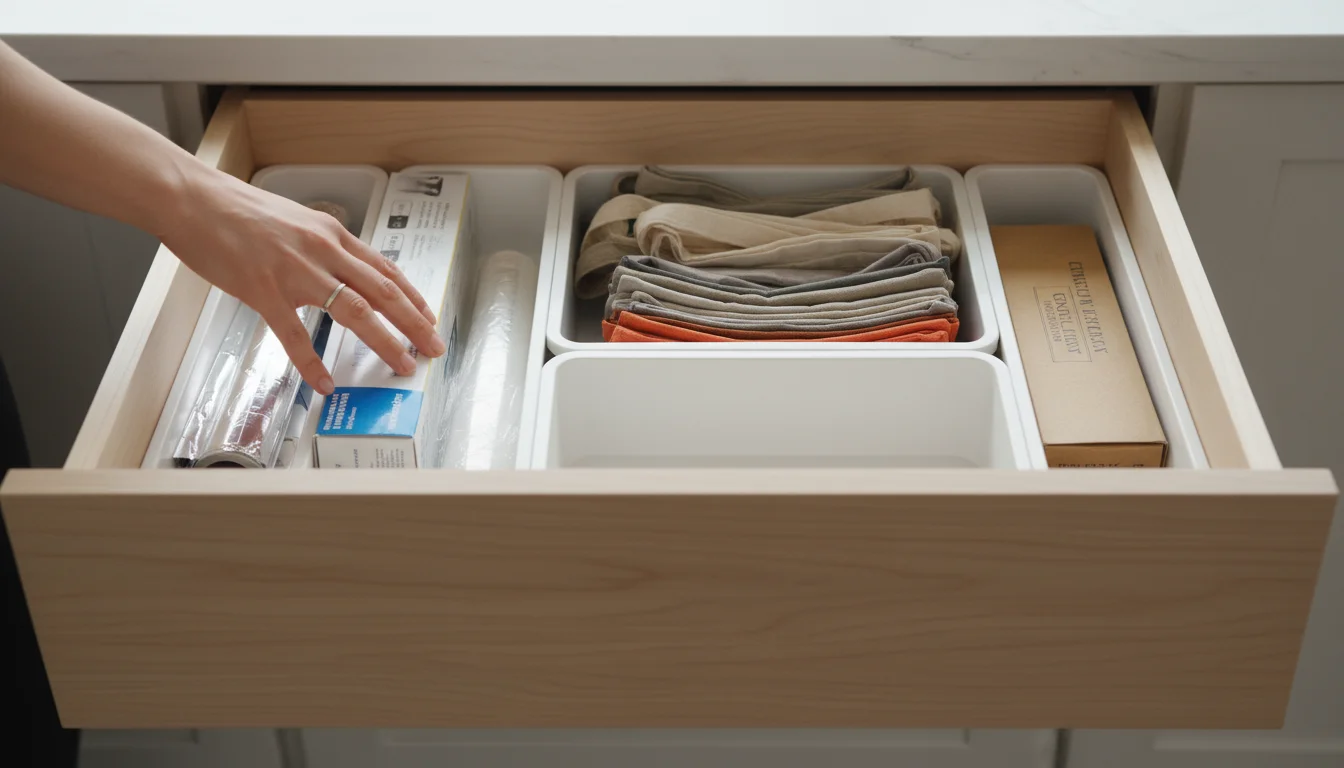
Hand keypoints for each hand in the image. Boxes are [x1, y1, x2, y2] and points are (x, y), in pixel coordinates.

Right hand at [160, 168, 444, 395]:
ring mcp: (295, 271)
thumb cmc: (237, 210)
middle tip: (434, 347)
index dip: (412, 296)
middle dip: (414, 323)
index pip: (384, 269)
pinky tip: (325, 382)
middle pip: (382, 291)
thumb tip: (343, 269)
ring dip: (384, 341)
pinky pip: (294, 334)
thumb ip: (322, 246)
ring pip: (354, 311)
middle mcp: (322, 250)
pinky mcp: (263, 290)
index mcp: (331, 233)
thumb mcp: (296, 220)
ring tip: (402, 365)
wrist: (193, 199)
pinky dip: (312, 362)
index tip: (429, 317)